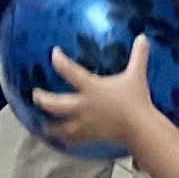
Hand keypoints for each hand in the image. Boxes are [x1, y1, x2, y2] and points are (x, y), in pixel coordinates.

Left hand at [32, 37, 159, 148]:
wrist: (138, 128)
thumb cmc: (136, 100)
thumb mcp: (136, 75)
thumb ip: (139, 56)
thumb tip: (143, 37)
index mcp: (90, 87)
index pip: (69, 71)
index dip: (59, 61)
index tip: (54, 54)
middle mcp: (82, 105)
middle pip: (54, 104)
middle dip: (42, 99)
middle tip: (35, 95)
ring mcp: (84, 123)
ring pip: (60, 126)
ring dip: (50, 125)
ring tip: (44, 125)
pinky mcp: (89, 136)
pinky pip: (74, 139)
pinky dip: (67, 140)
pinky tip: (63, 140)